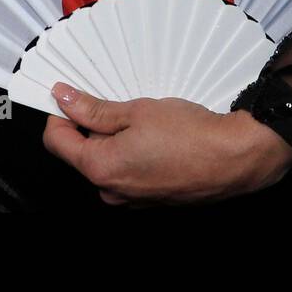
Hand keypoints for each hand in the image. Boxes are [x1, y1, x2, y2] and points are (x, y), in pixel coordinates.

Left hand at [42, 82, 291, 206]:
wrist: (234, 158)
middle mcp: (112, 190)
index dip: (58, 113)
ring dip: (111, 136)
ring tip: (135, 113)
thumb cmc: (191, 135)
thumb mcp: (136, 110)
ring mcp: (132, 198)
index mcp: (101, 168)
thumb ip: (94, 108)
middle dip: (87, 123)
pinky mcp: (150, 198)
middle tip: (107, 97)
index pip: (57, 141)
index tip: (66, 93)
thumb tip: (64, 99)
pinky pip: (126, 171)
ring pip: (105, 161)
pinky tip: (150, 132)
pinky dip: (129, 150)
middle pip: (80, 152)